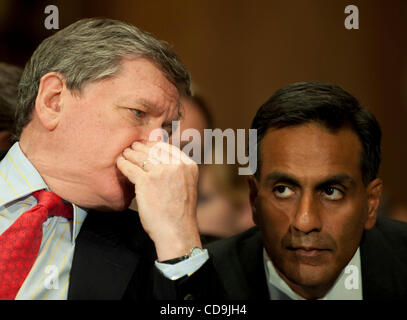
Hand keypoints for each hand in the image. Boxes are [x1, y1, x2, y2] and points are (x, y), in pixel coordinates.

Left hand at [116, 141, 201, 260]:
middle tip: (131, 147)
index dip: (153, 145)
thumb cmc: (180, 213)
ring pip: (141, 156)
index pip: (167, 148)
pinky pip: (130, 167)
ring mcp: (162, 172)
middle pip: (153, 149)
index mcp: (188, 166)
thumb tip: (162, 160)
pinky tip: (120, 164)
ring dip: (130, 154)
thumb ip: (178, 172)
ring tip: (124, 154)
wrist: (177, 231)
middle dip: (140, 147)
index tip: (145, 146)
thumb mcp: (186, 186)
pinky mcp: (147, 181)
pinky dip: (123, 164)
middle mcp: (177, 166)